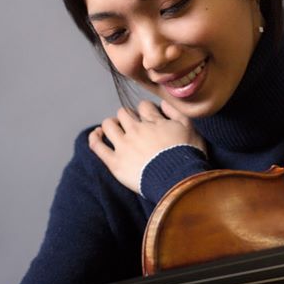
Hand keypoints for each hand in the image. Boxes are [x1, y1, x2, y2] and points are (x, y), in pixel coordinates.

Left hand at [88, 100, 206, 193]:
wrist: (179, 181)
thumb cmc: (187, 156)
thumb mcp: (190, 128)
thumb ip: (176, 112)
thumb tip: (163, 103)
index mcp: (153, 121)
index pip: (143, 106)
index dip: (145, 110)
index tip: (149, 119)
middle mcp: (136, 130)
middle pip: (124, 113)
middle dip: (127, 117)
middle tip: (132, 127)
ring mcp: (124, 146)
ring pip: (108, 125)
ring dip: (111, 125)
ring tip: (115, 130)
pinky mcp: (115, 162)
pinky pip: (97, 146)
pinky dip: (94, 137)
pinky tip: (97, 135)